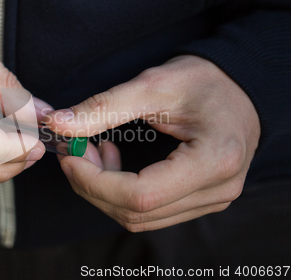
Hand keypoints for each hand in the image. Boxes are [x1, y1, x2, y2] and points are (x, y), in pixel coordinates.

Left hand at [45, 55, 259, 231]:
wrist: (239, 86)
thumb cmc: (204, 80)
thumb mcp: (153, 84)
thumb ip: (103, 107)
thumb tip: (58, 124)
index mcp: (213, 162)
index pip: (140, 195)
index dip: (94, 181)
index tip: (68, 156)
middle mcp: (217, 190)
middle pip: (136, 212)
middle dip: (93, 185)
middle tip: (73, 150)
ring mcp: (211, 199)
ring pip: (140, 217)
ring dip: (103, 190)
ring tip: (91, 151)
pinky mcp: (200, 199)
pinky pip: (150, 210)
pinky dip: (120, 192)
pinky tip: (112, 161)